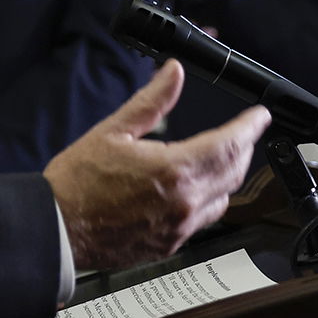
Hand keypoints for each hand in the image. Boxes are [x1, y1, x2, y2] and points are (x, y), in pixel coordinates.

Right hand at [43, 60, 268, 271]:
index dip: (249, 127)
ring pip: (224, 199)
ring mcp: (180, 227)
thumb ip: (152, 101)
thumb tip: (173, 73)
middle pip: (234, 172)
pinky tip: (196, 188)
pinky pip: (203, 220)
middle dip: (244, 148)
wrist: (57, 229)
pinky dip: (209, 200)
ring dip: (230, 175)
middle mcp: (184, 202)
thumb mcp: (113, 131)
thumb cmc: (77, 183)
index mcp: (173, 170)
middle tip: (243, 132)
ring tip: (224, 158)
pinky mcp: (170, 245)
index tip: (259, 116)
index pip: (229, 145)